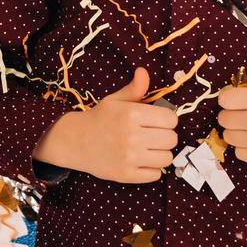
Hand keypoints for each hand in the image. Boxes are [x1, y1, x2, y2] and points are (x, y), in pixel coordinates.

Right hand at [36, 67, 177, 182]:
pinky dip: (152, 169)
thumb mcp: (115, 100)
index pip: (171, 119)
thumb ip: (134, 89)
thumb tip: (143, 72)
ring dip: (160, 154)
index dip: (167, 120)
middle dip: (165, 136)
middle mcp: (131, 136)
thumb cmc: (99, 119)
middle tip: (152, 135)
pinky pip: (156, 174)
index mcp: (131, 114)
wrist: (75, 141)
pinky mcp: (126, 174)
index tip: (157, 121)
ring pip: (167, 158)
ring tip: (148, 149)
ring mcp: (129, 157)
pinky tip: (141, 161)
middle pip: (171, 139)